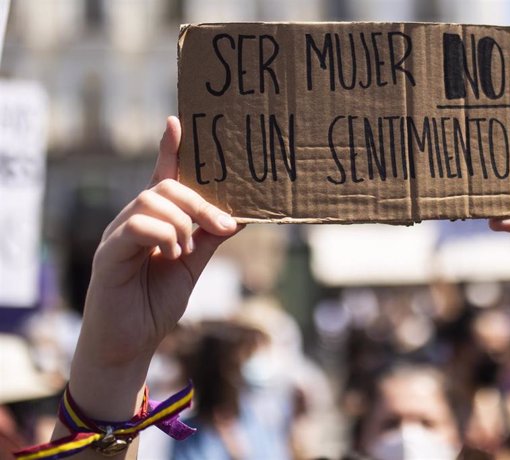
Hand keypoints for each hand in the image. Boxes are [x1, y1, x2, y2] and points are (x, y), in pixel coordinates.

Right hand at [68, 117, 241, 420]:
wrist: (132, 343)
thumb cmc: (157, 301)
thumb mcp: (193, 264)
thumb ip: (210, 238)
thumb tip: (240, 215)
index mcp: (156, 221)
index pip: (163, 177)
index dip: (170, 149)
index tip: (177, 121)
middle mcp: (134, 220)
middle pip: (166, 187)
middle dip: (200, 201)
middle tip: (225, 225)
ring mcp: (118, 234)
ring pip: (152, 200)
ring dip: (183, 222)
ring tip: (187, 251)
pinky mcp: (108, 253)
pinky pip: (137, 225)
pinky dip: (163, 236)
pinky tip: (171, 255)